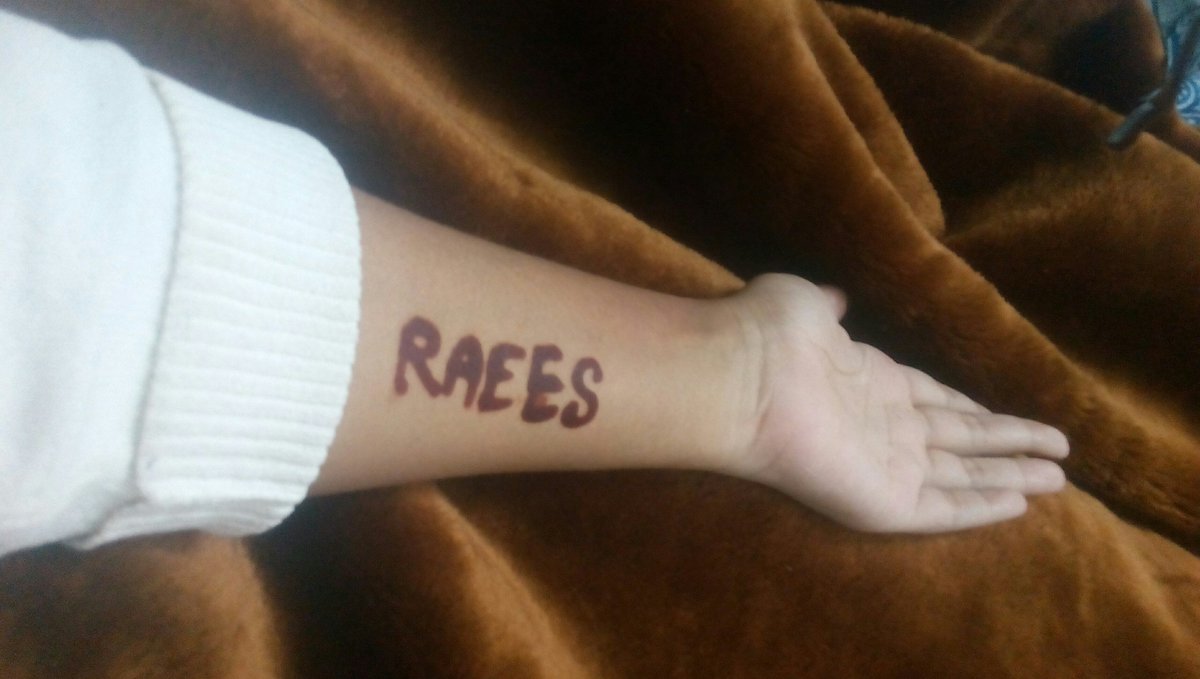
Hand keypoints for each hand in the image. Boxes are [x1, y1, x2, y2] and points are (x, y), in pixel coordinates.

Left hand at [723, 274, 1069, 532]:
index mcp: (869, 383)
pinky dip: (982, 507)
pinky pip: (943, 508)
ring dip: (1010, 476)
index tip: (1003, 411)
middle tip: (1058, 454)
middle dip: (1008, 445)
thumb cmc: (768, 333)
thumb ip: (830, 305)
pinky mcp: (882, 502)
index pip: (933, 400)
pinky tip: (1020, 504)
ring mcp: (883, 466)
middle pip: (960, 440)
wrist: (741, 376)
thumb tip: (838, 298)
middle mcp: (882, 427)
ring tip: (1059, 481)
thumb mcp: (806, 303)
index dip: (971, 407)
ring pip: (962, 475)